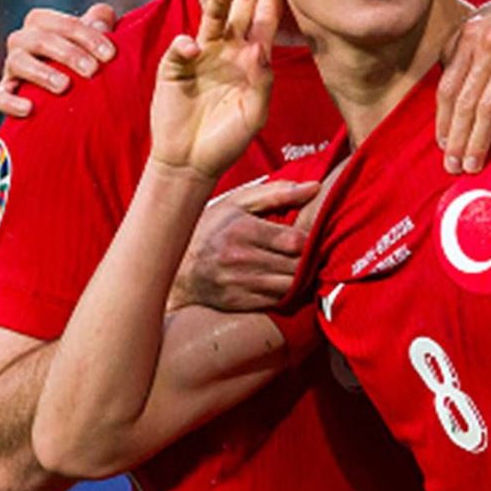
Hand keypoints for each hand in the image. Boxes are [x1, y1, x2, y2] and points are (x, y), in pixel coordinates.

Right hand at [0, 3, 119, 116]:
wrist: (69, 94)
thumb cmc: (84, 58)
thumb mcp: (93, 39)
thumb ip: (101, 24)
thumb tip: (102, 24)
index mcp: (42, 23)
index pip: (61, 23)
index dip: (87, 35)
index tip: (110, 54)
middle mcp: (22, 40)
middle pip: (40, 39)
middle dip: (68, 53)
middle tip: (93, 70)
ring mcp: (11, 67)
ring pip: (18, 62)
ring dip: (42, 73)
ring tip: (65, 86)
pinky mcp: (4, 93)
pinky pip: (0, 96)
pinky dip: (11, 101)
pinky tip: (30, 108)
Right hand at [149, 0, 278, 180]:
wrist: (192, 161)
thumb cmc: (228, 139)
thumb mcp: (254, 115)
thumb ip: (262, 83)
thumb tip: (260, 49)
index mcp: (252, 58)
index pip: (265, 18)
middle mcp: (227, 50)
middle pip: (240, 8)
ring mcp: (201, 55)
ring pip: (211, 21)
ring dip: (217, 5)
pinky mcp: (175, 67)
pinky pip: (180, 48)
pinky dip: (185, 46)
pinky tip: (192, 50)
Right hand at [168, 179, 319, 311]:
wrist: (175, 265)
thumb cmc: (211, 227)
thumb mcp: (239, 202)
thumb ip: (278, 193)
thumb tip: (315, 187)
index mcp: (242, 230)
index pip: (295, 241)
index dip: (309, 239)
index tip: (309, 235)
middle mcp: (239, 259)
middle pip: (296, 265)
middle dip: (308, 258)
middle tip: (310, 251)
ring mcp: (237, 284)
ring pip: (289, 286)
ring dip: (300, 277)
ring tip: (298, 264)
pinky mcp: (237, 303)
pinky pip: (276, 300)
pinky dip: (285, 291)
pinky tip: (282, 278)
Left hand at [437, 0, 490, 172]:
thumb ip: (472, 51)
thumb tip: (454, 92)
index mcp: (473, 34)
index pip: (448, 85)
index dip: (443, 120)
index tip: (443, 145)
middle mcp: (489, 42)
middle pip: (464, 100)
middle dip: (457, 139)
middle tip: (453, 166)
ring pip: (488, 106)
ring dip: (477, 141)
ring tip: (473, 166)